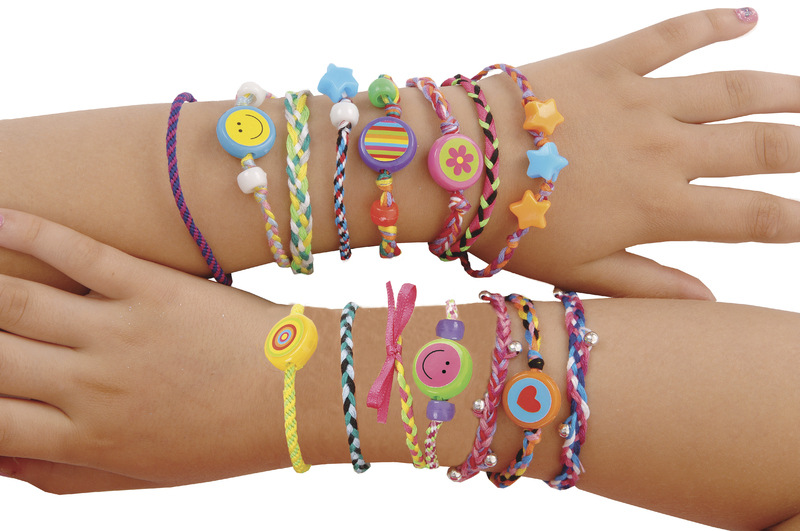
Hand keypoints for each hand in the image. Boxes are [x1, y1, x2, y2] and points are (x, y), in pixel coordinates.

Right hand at [0, 209, 285, 492]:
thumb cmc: (217, 440)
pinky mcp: (152, 290)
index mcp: (83, 439)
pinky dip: (28, 230)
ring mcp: (118, 334)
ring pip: (12, 302)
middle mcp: (89, 388)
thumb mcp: (137, 476)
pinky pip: (78, 255)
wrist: (295, 394)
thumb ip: (58, 471)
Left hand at [487, 8, 799, 298]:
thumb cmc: (514, 226)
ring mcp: (639, 100)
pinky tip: (747, 18)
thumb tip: (708, 302)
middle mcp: (662, 150)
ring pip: (733, 88)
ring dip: (783, 90)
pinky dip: (713, 23)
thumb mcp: (579, 271)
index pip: (749, 217)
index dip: (793, 221)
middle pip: (759, 147)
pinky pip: (672, 35)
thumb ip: (647, 285)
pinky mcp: (609, 62)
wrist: (459, 165)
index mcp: (657, 207)